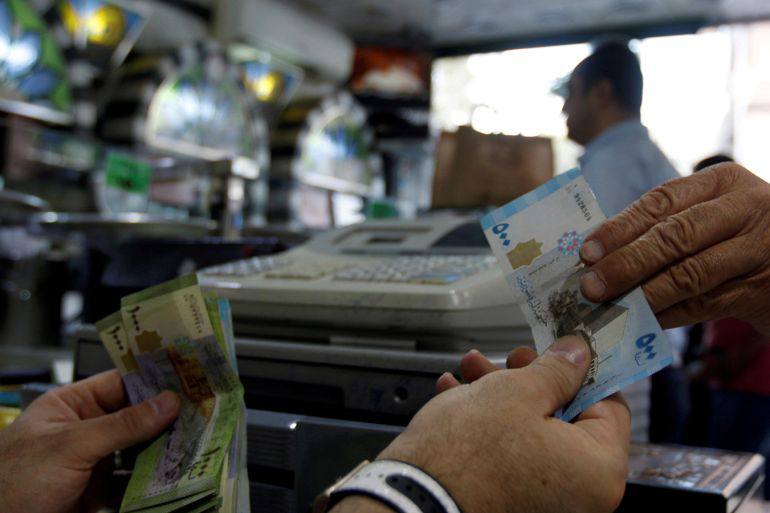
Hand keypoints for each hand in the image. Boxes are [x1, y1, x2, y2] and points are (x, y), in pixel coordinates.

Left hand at [0, 370, 179, 512]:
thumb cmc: (11, 483)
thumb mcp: (70, 446)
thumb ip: (121, 425)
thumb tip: (166, 403)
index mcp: (70, 406)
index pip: (119, 383)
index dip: (152, 378)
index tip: (186, 376)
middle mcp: (83, 430)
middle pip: (134, 416)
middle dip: (165, 416)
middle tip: (200, 410)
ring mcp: (92, 462)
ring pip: (138, 449)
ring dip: (163, 448)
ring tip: (195, 439)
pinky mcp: (98, 492)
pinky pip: (133, 479)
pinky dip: (153, 478)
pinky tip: (173, 472)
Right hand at [333, 337, 629, 512]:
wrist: (413, 498)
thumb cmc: (467, 453)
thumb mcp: (517, 391)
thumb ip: (558, 370)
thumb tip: (579, 355)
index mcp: (598, 470)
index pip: (610, 407)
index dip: (582, 371)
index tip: (559, 351)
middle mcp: (581, 497)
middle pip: (566, 419)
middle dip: (530, 380)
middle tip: (508, 358)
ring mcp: (546, 505)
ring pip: (534, 434)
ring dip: (503, 396)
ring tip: (471, 370)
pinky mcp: (513, 505)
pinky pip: (513, 457)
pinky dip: (491, 427)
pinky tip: (458, 396)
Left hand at [577, 163, 769, 334]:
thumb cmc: (739, 235)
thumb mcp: (710, 215)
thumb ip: (666, 225)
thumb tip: (597, 253)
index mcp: (723, 183)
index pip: (662, 201)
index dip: (621, 227)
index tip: (586, 251)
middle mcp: (746, 210)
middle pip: (675, 236)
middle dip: (627, 263)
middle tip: (591, 285)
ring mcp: (761, 250)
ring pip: (690, 274)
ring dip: (644, 294)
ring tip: (610, 306)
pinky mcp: (764, 291)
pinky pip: (705, 305)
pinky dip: (667, 314)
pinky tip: (641, 321)